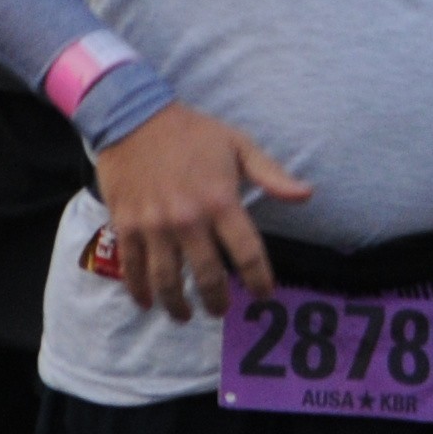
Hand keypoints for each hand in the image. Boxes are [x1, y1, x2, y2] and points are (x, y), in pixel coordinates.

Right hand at [98, 102, 315, 322]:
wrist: (135, 118)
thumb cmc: (193, 133)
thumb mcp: (239, 145)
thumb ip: (272, 175)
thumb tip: (307, 195)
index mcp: (221, 201)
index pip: (247, 252)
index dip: (258, 279)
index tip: (264, 295)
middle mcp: (188, 219)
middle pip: (207, 275)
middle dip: (217, 301)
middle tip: (221, 310)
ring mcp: (154, 226)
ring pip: (167, 280)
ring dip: (177, 305)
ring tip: (185, 315)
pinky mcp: (125, 226)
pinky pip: (132, 268)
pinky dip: (140, 290)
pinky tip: (148, 302)